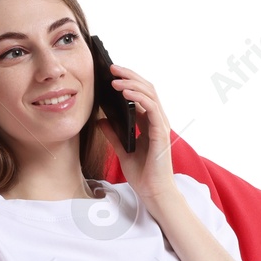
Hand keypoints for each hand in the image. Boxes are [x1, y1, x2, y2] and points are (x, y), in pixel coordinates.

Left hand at [93, 64, 174, 204]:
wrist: (154, 193)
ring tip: (114, 77)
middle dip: (129, 75)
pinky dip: (137, 96)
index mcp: (148, 124)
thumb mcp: (122, 151)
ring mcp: (160, 125)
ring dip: (131, 82)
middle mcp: (156, 121)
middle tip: (111, 67)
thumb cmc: (143, 175)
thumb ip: (114, 134)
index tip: (110, 74)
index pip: (141, 94)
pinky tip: (123, 92)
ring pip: (149, 93)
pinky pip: (150, 107)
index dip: (127, 81)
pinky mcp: (160, 132)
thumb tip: (101, 119)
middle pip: (146, 89)